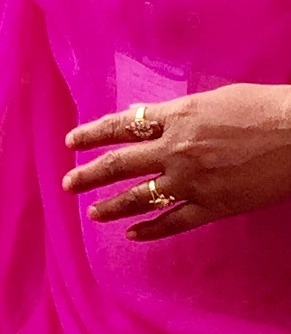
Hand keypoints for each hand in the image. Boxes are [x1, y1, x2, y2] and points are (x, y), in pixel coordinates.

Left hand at [64, 84, 290, 237]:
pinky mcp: (213, 206)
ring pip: (138, 197)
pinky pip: (172, 222)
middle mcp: (176, 150)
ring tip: (91, 213)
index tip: (71, 141)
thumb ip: (177, 111)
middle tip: (67, 183)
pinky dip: (149, 230)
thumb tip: (141, 118)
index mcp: (178, 117)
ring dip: (110, 206)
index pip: (121, 126)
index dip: (92, 133)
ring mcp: (192, 181)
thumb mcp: (215, 99)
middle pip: (118, 164)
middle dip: (88, 175)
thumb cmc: (266, 109)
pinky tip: (132, 234)